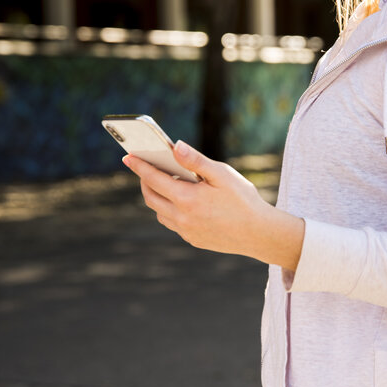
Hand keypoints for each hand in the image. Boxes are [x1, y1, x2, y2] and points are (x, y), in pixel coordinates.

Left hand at [122, 141, 303, 267]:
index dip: (139, 166)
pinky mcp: (193, 240)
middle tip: (145, 169)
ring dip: (157, 197)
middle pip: (151, 198)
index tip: (127, 157)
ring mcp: (186, 231)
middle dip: (144, 182)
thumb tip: (174, 146)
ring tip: (164, 183)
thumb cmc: (243, 200)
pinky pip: (173, 223)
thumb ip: (196, 161)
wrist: (259, 234)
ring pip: (160, 213)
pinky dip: (170, 210)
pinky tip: (181, 201)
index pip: (154, 179)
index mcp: (187, 198)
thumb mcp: (222, 174)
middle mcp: (182, 217)